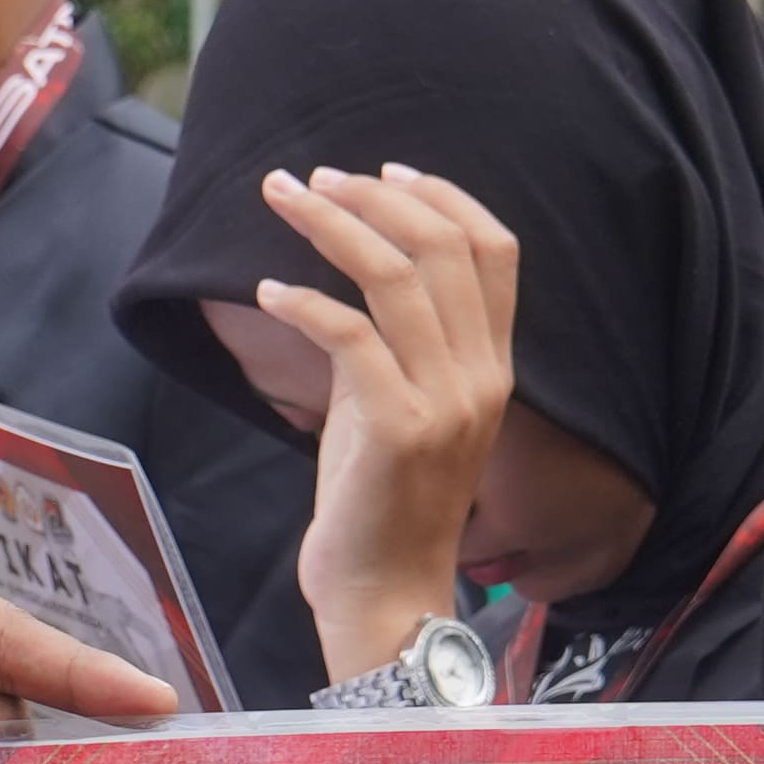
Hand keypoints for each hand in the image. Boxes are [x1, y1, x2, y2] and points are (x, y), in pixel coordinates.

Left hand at [261, 164, 516, 682]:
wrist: (384, 593)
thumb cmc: (381, 502)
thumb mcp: (397, 407)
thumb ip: (391, 345)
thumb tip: (346, 278)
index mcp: (493, 366)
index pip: (495, 250)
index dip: (443, 196)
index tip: (384, 171)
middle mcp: (482, 376)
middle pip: (443, 246)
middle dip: (373, 196)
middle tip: (312, 178)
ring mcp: (447, 402)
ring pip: (397, 276)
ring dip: (332, 226)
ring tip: (284, 200)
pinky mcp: (399, 427)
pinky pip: (350, 334)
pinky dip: (303, 301)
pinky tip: (268, 291)